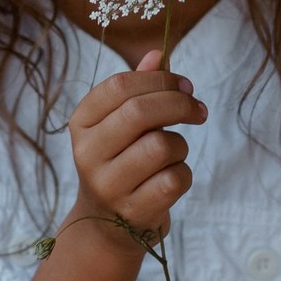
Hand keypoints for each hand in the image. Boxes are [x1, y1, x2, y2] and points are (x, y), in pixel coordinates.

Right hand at [67, 49, 207, 249]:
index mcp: (81, 123)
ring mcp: (108, 186)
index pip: (119, 85)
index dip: (159, 79)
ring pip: (161, 146)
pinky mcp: (132, 212)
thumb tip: (159, 52)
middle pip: (139, 112)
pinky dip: (184, 173)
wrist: (105, 227)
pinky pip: (174, 179)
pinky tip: (173, 176)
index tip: (185, 84)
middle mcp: (87, 154)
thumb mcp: (119, 123)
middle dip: (179, 104)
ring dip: (180, 144)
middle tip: (199, 109)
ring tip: (175, 152)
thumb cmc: (119, 161)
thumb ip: (138, 87)